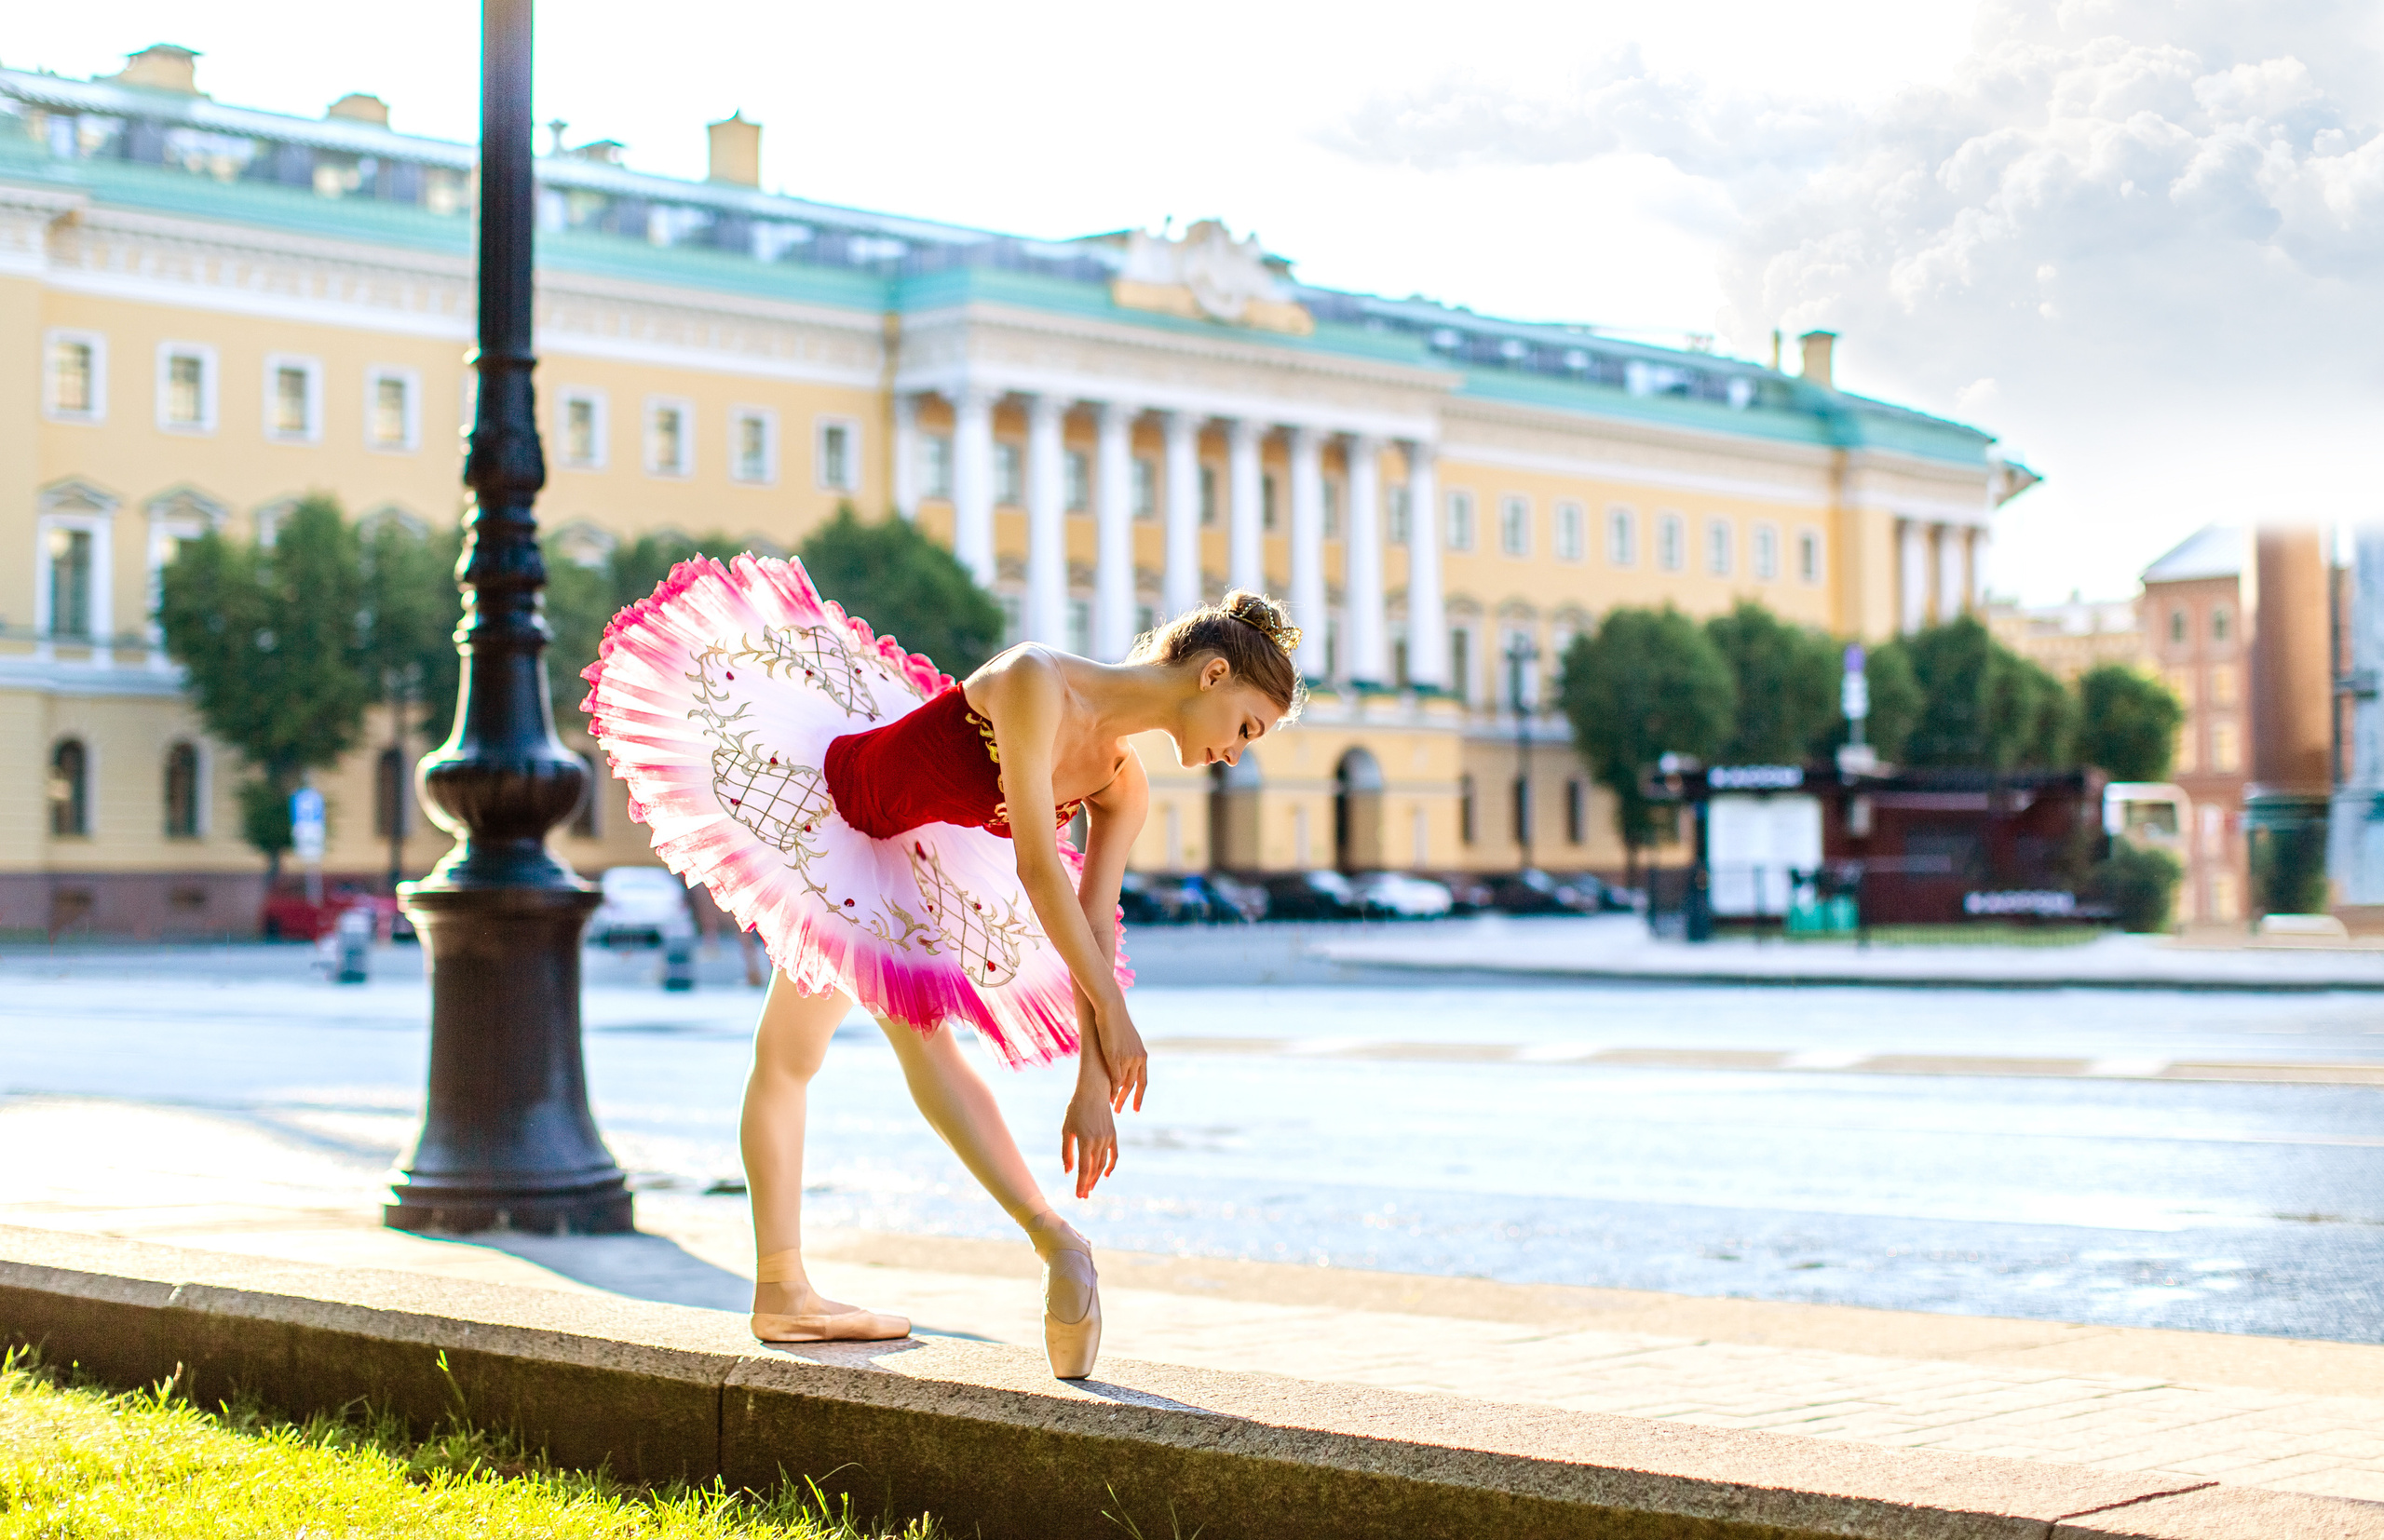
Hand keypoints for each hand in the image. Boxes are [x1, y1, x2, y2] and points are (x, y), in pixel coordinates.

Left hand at [1060, 1090, 1117, 1198]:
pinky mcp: (1113, 1135)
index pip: (1084, 1169)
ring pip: (1103, 1164)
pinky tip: (1104, 1175)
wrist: (1093, 1091)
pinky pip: (1113, 1155)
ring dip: (1096, 1177)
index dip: (1081, 1184)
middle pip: (1094, 1169)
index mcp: (1085, 1139)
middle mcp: (1099, 1141)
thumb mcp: (1066, 1130)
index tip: (1079, 1195)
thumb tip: (1068, 1172)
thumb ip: (1066, 1152)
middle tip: (1083, 1196)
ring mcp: (1108, 1138)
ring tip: (1090, 1188)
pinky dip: (1110, 1166)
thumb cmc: (1075, 1109)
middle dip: (1088, 1184)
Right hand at [1091, 994, 1146, 1112]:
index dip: (1139, 1096)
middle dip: (1126, 1100)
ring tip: (1112, 1108)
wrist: (1111, 1008)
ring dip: (1118, 1097)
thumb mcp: (1124, 1040)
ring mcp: (1127, 1058)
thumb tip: (1122, 1060)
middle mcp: (1137, 1059)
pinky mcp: (1114, 1056)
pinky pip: (1114, 1078)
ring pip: (1124, 1084)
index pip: (1143, 1081)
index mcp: (1142, 1055)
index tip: (1136, 1110)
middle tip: (1119, 1113)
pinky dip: (1111, 1089)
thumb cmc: (1115, 1021)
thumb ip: (1126, 1052)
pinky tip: (1106, 1097)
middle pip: (1133, 1086)